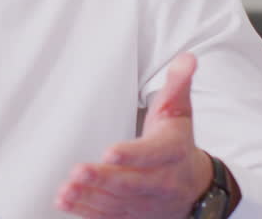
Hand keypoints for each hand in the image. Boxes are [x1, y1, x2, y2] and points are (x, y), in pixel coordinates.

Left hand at [54, 53, 213, 217]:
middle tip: (78, 170)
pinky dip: (86, 211)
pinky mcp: (133, 216)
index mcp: (172, 152)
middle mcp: (160, 182)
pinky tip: (66, 201)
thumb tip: (187, 58)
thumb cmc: (178, 142)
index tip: (109, 150)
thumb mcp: (180, 112)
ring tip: (66, 190)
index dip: (131, 155)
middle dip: (104, 178)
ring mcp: (146, 204)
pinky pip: (109, 217)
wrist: (195, 187)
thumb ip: (178, 84)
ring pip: (117, 203)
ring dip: (89, 197)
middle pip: (131, 184)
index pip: (152, 154)